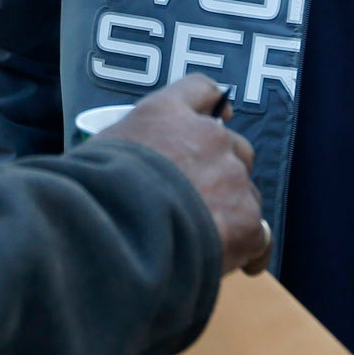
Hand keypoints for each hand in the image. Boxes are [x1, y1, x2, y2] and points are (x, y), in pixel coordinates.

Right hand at [98, 75, 266, 274]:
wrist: (115, 232)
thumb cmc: (93, 193)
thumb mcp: (99, 154)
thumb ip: (127, 150)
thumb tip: (126, 170)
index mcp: (167, 113)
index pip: (202, 90)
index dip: (214, 104)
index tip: (222, 115)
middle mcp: (207, 136)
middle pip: (234, 146)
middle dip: (222, 170)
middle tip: (200, 199)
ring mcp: (230, 176)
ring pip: (246, 191)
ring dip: (231, 209)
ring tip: (205, 239)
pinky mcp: (245, 218)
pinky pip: (260, 233)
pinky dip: (250, 248)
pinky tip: (240, 264)